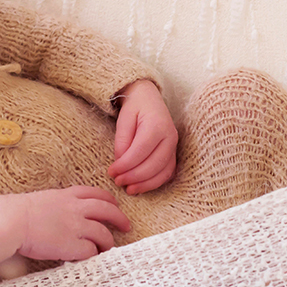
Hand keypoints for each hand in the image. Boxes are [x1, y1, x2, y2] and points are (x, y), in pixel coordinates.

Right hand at [16, 187, 130, 260]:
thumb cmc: (18, 213)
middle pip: (107, 210)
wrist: (11, 221)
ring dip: (108, 242)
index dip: (109, 199)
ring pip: (103, 233)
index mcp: (67, 195)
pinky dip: (93, 255)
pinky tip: (89, 258)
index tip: (114, 204)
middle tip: (126, 226)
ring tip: (108, 248)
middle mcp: (75, 208)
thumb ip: (56, 205)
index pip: (95, 193)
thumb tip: (59, 215)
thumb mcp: (42, 200)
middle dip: (120, 218)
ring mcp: (75, 226)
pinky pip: (91, 251)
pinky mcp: (72, 245)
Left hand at [108, 79, 177, 194]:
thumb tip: (120, 163)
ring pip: (163, 172)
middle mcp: (170, 136)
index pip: (140, 151)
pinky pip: (167, 173)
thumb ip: (122, 141)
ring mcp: (174, 146)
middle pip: (153, 164)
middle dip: (134, 177)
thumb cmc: (135, 108)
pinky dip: (154, 183)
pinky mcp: (173, 153)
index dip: (125, 165)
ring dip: (145, 184)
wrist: (148, 98)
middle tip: (117, 181)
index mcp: (157, 125)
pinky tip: (141, 186)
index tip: (111, 172)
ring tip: (128, 189)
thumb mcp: (124, 119)